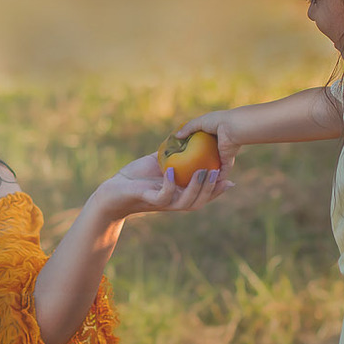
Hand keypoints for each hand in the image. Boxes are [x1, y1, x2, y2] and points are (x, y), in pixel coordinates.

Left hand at [94, 151, 229, 218]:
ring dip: (196, 188)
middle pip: (199, 201)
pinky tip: (172, 172)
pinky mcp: (148, 199)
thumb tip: (190, 141)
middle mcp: (173, 202)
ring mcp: (162, 202)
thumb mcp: (159, 164)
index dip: (217, 191)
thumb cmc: (136, 177)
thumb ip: (175, 156)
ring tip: (203, 172)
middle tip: (218, 173)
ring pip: (185, 202)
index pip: (203, 196)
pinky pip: (163, 196)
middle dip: (211, 190)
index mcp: (179, 195)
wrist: (114, 189)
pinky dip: (170, 185)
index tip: (230, 180)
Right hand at [172, 109, 247, 180]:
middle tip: (187, 173)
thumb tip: (176, 136)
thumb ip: (188, 128)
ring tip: (195, 182)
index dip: (192, 150)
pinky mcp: (227, 162)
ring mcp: (224, 155)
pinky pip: (222, 173)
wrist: (232, 127)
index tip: (182, 157)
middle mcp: (218, 146)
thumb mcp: (199, 122)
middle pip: (208, 158)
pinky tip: (206, 185)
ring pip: (215, 167)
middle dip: (200, 165)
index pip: (201, 144)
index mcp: (212, 136)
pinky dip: (216, 179)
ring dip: (208, 174)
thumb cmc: (217, 121)